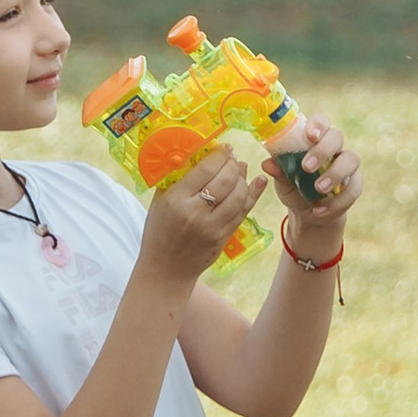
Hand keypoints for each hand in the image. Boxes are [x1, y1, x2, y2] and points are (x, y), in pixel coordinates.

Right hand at [142, 149, 267, 286]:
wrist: (166, 269)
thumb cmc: (159, 232)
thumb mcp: (159, 202)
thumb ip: (176, 179)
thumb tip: (197, 155)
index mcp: (176, 200)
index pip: (205, 170)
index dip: (219, 155)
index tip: (224, 148)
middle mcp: (195, 213)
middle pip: (225, 181)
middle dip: (233, 165)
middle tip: (233, 158)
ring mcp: (212, 227)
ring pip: (238, 196)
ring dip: (243, 179)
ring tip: (241, 169)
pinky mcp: (223, 238)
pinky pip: (242, 212)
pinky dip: (253, 195)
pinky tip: (257, 182)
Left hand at [273, 112, 360, 260]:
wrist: (308, 214)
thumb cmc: (294, 188)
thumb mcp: (283, 182)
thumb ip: (279, 172)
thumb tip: (267, 164)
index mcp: (315, 140)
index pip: (321, 123)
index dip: (318, 125)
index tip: (310, 136)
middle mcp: (334, 148)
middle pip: (337, 137)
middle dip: (323, 150)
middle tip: (307, 167)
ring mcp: (347, 165)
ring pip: (351, 160)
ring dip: (335, 174)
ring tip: (318, 189)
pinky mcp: (355, 184)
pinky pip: (352, 189)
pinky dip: (336, 201)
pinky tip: (319, 210)